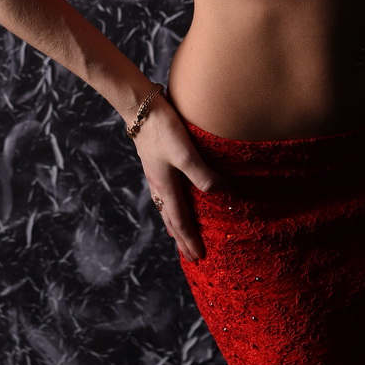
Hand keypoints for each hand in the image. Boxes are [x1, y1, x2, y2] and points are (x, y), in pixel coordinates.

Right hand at [130, 95, 225, 262]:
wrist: (140, 107)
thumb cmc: (163, 129)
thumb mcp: (185, 154)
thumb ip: (203, 175)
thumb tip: (223, 192)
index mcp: (165, 186)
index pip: (179, 221)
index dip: (189, 240)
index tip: (198, 257)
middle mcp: (158, 184)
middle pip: (169, 218)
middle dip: (180, 238)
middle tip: (188, 255)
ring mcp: (155, 173)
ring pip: (165, 206)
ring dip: (174, 223)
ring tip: (179, 233)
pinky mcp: (155, 160)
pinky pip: (164, 192)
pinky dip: (170, 204)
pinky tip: (174, 195)